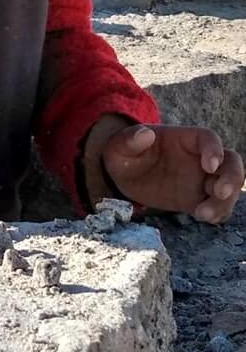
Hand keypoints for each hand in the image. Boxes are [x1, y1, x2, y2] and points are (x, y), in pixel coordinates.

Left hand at [102, 124, 243, 222]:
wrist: (123, 175)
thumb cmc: (123, 153)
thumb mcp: (119, 145)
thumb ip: (130, 140)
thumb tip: (145, 134)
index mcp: (183, 138)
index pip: (208, 138)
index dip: (214, 150)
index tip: (209, 166)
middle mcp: (199, 158)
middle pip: (231, 162)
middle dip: (231, 177)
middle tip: (219, 192)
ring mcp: (201, 179)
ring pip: (229, 187)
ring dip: (224, 201)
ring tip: (202, 213)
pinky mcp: (198, 199)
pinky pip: (219, 206)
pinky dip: (218, 213)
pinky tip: (202, 217)